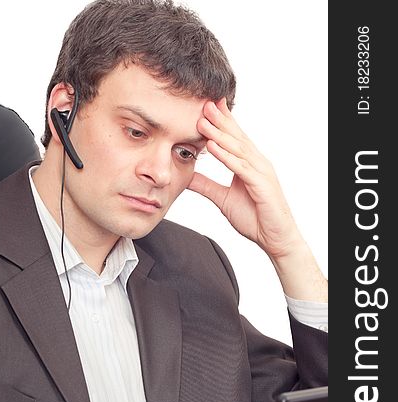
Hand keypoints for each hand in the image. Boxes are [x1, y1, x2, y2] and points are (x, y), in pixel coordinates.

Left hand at [189, 98, 301, 259]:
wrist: (274, 237)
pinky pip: (240, 167)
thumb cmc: (255, 218)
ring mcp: (260, 172)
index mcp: (249, 164)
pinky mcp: (261, 185)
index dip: (221, 122)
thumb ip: (206, 185)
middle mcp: (256, 163)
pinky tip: (212, 147)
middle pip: (236, 137)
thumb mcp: (223, 199)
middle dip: (219, 120)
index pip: (234, 138)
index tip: (205, 106)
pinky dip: (226, 156)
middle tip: (203, 103)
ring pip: (237, 149)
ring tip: (203, 121)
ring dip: (219, 134)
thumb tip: (188, 176)